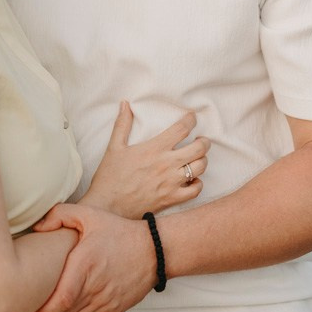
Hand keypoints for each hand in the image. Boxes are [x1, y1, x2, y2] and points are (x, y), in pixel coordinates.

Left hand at [28, 203, 155, 311]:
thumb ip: (60, 215)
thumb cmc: (118, 232)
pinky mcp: (113, 311)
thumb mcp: (90, 215)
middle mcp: (96, 288)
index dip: (40, 311)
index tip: (26, 307)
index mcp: (86, 265)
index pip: (60, 300)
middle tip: (28, 309)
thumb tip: (37, 228)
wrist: (154, 250)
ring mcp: (106, 302)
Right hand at [80, 103, 209, 217]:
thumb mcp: (114, 147)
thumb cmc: (110, 177)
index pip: (182, 128)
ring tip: (197, 158)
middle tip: (201, 140)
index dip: (191, 120)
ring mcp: (171, 183)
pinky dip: (197, 184)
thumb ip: (122, 124)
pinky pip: (195, 190)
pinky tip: (192, 180)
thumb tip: (125, 104)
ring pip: (200, 168)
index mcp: (154, 148)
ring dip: (202, 161)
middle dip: (204, 142)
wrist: (107, 208)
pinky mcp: (171, 199)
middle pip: (199, 148)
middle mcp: (166, 164)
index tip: (192, 118)